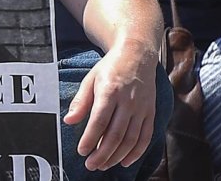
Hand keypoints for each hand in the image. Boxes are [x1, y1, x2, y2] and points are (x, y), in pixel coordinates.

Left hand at [64, 39, 158, 170]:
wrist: (137, 55)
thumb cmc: (110, 68)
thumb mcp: (90, 79)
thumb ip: (80, 101)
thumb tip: (69, 121)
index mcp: (110, 91)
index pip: (99, 121)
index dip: (90, 139)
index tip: (81, 151)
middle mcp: (128, 101)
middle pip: (115, 135)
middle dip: (102, 154)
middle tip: (90, 165)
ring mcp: (142, 108)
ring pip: (130, 139)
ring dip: (116, 156)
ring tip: (103, 165)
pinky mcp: (151, 112)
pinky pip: (145, 137)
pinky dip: (136, 153)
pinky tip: (124, 161)